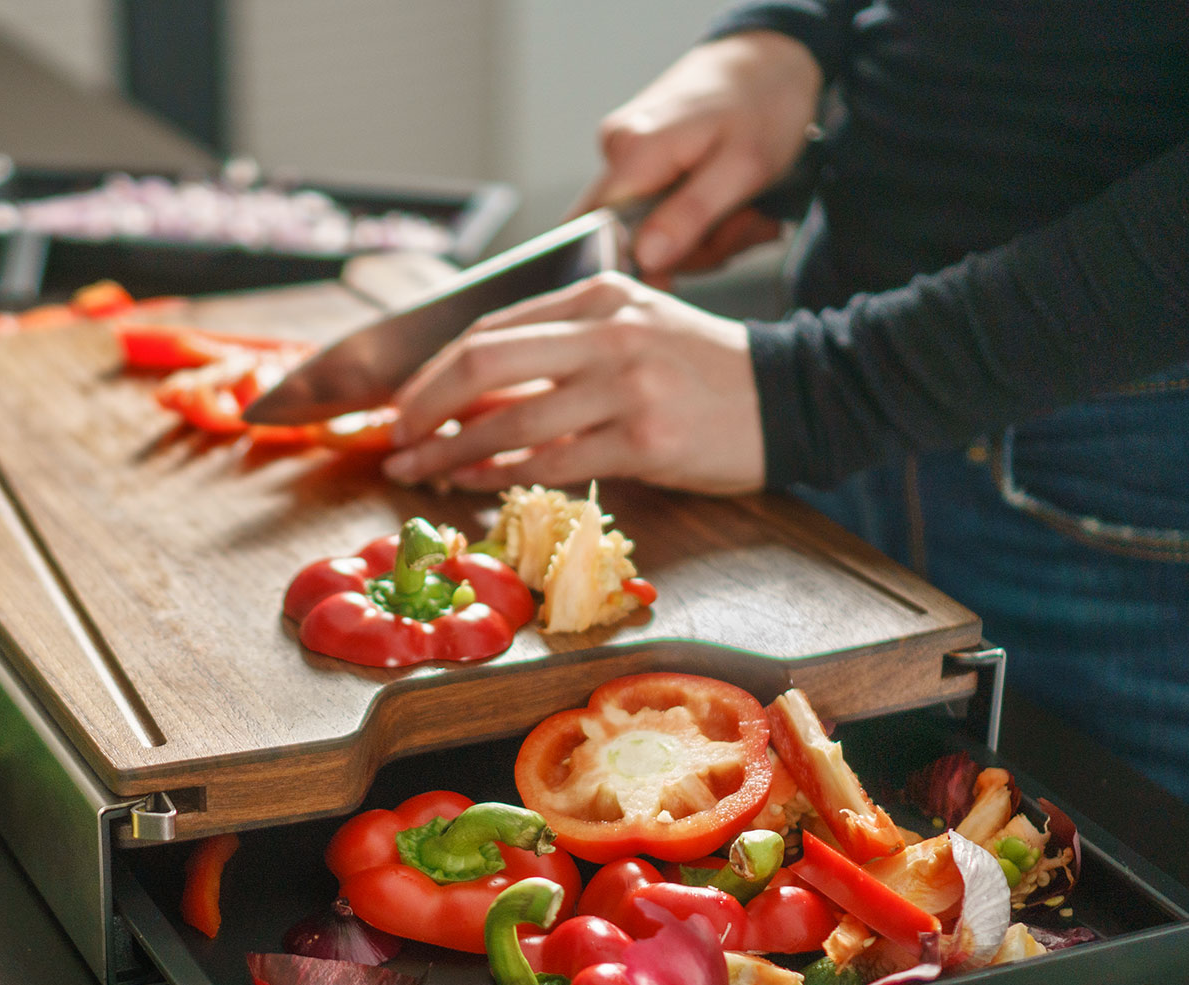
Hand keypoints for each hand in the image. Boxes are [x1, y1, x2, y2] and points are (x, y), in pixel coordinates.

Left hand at [381, 273, 764, 495]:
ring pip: (511, 421)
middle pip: (484, 364)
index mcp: (600, 296)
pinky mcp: (646, 441)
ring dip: (451, 453)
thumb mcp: (633, 328)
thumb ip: (561, 345)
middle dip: (424, 407)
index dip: (434, 371)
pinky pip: (552, 463)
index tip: (403, 404)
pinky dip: (500, 476)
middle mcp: (610, 333)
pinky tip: (471, 484)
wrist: (792, 396)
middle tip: (396, 441)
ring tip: (419, 472)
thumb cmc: (702, 370)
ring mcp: (628, 387)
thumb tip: (470, 387)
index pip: (492, 329)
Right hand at [570, 30, 821, 274]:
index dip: (636, 263)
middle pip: (629, 239)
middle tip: (741, 224)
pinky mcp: (642, 163)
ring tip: (744, 209)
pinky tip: (729, 203)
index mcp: (633, 151)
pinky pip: (662, 213)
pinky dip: (701, 220)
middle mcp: (618, 151)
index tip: (682, 269)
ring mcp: (627, 156)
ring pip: (652, 232)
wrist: (771, 59)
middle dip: (693, 248)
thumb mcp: (742, 168)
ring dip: (706, 236)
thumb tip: (644, 259)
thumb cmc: (764, 103)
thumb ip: (690, 216)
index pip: (595, 234)